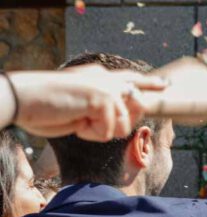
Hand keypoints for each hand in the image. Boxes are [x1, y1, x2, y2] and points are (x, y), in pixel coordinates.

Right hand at [8, 66, 167, 140]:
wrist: (23, 100)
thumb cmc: (46, 107)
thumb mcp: (81, 107)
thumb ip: (103, 107)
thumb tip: (125, 120)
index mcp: (100, 77)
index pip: (132, 79)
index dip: (150, 83)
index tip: (167, 84)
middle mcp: (106, 79)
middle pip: (139, 105)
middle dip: (124, 122)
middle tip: (92, 119)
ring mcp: (107, 89)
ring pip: (123, 125)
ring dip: (101, 131)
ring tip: (78, 119)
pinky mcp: (103, 100)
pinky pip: (108, 132)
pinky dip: (91, 134)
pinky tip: (75, 121)